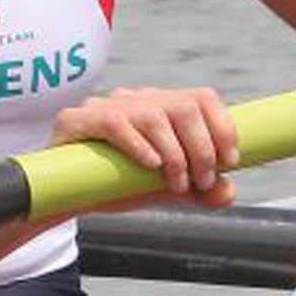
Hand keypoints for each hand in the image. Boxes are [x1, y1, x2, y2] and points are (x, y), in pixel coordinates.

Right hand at [51, 86, 237, 207]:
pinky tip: (149, 165)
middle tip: (201, 181)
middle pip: (183, 105)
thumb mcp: (164, 191)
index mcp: (161, 107)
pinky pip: (114, 122)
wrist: (66, 197)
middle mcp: (136, 99)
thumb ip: (198, 191)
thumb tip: (229, 191)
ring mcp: (106, 105)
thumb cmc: (116, 185)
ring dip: (174, 154)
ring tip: (175, 184)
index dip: (222, 126)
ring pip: (152, 115)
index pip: (202, 98)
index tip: (229, 161)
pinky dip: (138, 144)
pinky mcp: (77, 118)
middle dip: (201, 148)